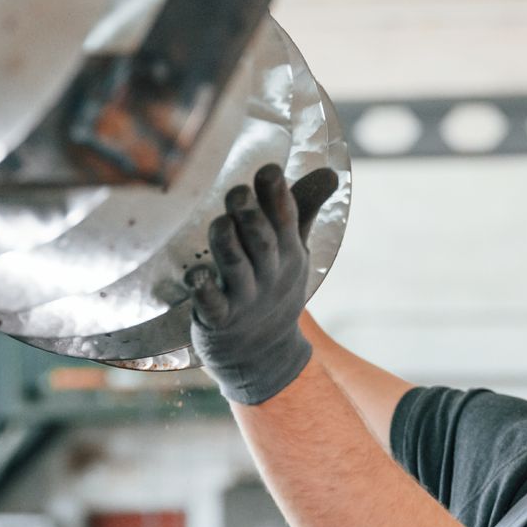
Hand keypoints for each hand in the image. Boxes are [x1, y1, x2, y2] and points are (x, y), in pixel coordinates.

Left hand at [185, 163, 339, 404]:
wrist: (263, 356)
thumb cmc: (274, 288)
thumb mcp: (294, 251)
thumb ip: (302, 208)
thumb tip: (330, 171)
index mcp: (288, 254)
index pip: (287, 219)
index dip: (277, 194)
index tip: (268, 170)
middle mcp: (269, 275)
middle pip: (263, 242)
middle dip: (251, 216)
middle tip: (236, 193)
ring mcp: (245, 299)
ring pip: (236, 268)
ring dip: (228, 243)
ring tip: (219, 223)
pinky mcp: (218, 320)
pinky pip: (211, 304)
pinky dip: (203, 289)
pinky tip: (196, 276)